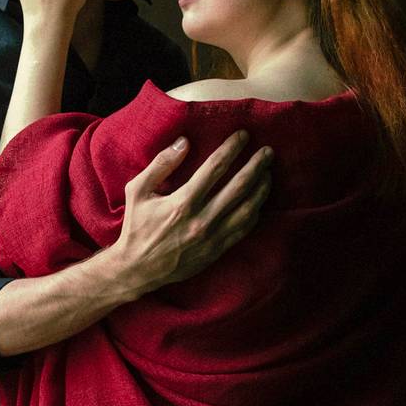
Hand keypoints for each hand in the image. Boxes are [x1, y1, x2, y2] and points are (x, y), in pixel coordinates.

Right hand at [109, 132, 273, 295]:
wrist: (137, 269)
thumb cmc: (136, 227)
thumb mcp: (138, 191)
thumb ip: (160, 164)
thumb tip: (183, 142)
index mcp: (182, 202)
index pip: (215, 167)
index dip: (232, 148)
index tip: (244, 135)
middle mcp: (202, 219)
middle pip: (239, 186)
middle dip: (256, 165)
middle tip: (268, 151)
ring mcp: (212, 237)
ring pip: (248, 208)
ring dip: (261, 188)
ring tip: (268, 172)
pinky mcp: (217, 250)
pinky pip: (244, 229)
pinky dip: (255, 212)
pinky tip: (258, 200)